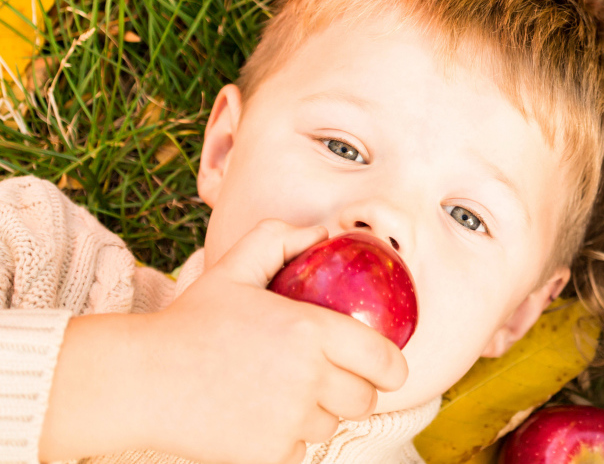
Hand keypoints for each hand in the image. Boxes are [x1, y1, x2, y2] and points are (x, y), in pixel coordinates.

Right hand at [40, 220, 408, 463]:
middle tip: (332, 381)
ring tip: (286, 396)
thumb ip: (278, 241)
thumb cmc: (189, 323)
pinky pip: (302, 450)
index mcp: (311, 330)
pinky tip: (262, 418)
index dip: (392, 368)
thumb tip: (322, 233)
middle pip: (365, 399)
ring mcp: (290, 420)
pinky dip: (290, 440)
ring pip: (332, 426)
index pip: (386, 361)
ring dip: (320, 415)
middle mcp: (309, 377)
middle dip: (355, 391)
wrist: (139, 381)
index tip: (385, 368)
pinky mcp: (269, 454)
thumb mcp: (233, 269)